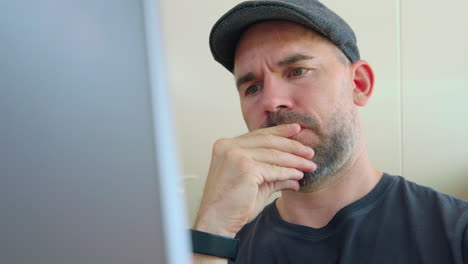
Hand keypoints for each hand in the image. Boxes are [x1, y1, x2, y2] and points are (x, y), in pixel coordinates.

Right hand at [193, 123, 315, 236]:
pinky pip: (274, 169)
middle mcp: (229, 146)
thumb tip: (295, 173)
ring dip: (295, 161)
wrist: (216, 220)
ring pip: (274, 154)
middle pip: (268, 141)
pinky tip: (298, 176)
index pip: (258, 135)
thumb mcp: (254, 183)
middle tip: (309, 151)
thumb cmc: (231, 204)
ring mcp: (236, 155)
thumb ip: (272, 174)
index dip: (280, 131)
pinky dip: (289, 172)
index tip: (296, 130)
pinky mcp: (245, 167)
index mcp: (227, 145)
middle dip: (292, 145)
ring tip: (309, 165)